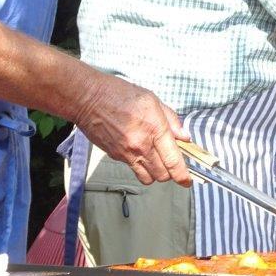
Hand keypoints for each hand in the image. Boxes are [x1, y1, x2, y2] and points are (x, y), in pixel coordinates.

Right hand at [74, 73, 191, 185]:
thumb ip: (171, 120)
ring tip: (156, 160)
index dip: (182, 175)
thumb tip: (184, 137)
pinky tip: (138, 151)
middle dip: (170, 173)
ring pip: (147, 178)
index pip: (172, 161)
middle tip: (171, 161)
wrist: (88, 99)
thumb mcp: (152, 100)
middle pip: (162, 175)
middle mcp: (141, 146)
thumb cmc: (120, 94)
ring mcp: (126, 154)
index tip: (187, 181)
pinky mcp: (115, 156)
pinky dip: (139, 165)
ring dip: (155, 173)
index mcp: (154, 129)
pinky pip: (133, 169)